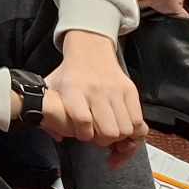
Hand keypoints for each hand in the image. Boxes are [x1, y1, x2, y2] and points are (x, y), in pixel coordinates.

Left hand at [41, 32, 147, 159]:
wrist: (89, 48)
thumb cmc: (70, 74)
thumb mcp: (53, 86)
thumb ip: (49, 111)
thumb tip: (57, 136)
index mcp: (73, 90)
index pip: (83, 120)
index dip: (84, 134)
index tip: (83, 134)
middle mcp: (95, 90)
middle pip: (109, 131)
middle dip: (104, 141)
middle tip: (99, 137)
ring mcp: (115, 90)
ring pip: (126, 129)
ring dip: (120, 137)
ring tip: (111, 133)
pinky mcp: (130, 90)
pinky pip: (139, 121)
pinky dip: (133, 130)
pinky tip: (123, 127)